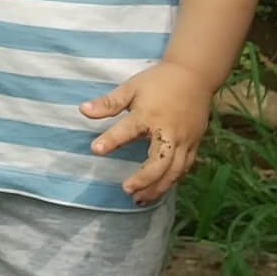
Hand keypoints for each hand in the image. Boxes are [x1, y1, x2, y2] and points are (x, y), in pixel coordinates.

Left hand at [81, 61, 215, 204]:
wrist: (194, 76)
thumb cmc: (158, 81)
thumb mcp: (131, 87)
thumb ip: (108, 102)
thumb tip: (82, 110)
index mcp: (149, 115)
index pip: (128, 130)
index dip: (111, 140)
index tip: (95, 149)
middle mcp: (169, 131)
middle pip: (160, 162)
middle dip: (144, 179)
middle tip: (126, 190)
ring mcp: (185, 140)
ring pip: (174, 171)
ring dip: (157, 188)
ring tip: (139, 200)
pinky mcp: (194, 144)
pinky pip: (185, 168)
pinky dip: (172, 181)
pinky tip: (159, 190)